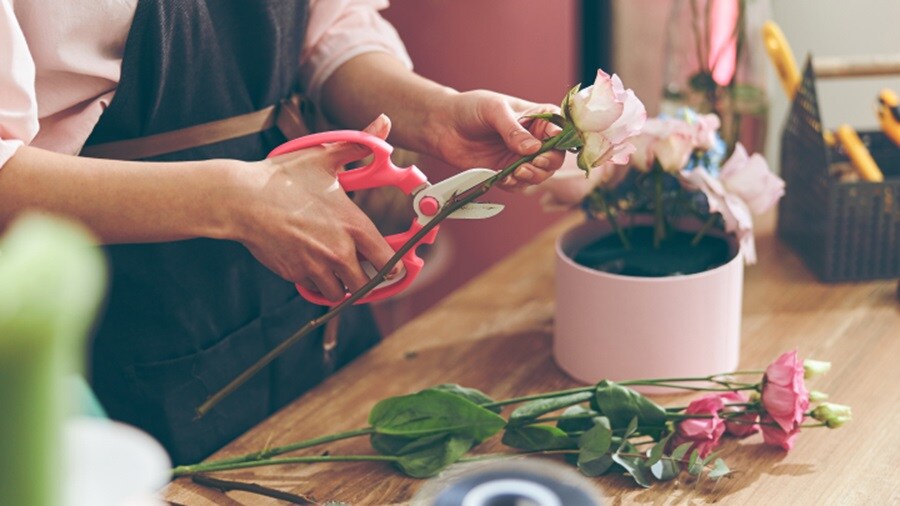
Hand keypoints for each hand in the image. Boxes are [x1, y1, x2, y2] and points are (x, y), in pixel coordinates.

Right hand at [231, 115, 397, 301]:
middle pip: (366, 283)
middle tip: (363, 271)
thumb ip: (360, 144)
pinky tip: (312, 266)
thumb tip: (385, 122)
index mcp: (353, 225)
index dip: (393, 267)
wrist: (241, 200)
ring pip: (340, 292)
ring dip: (341, 285)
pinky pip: (314, 288)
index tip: (393, 268)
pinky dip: (316, 282)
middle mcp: (339, 250)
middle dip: (366, 279)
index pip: (387, 261)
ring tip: (337, 272)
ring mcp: (316, 266)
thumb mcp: (324, 156)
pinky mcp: (295, 274)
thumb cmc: (283, 177)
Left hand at [427, 90, 564, 190]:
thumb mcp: (494, 109)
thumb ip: (513, 129)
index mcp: (536, 118)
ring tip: (518, 171)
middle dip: (548, 162)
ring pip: (539, 174)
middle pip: (554, 156)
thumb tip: (533, 148)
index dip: (560, 138)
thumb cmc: (469, 108)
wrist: (442, 124)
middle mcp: (531, 139)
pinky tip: (506, 179)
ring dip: (533, 176)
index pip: (560, 129)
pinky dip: (516, 185)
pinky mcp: (504, 172)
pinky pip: (518, 185)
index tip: (550, 142)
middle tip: (534, 162)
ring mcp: (518, 157)